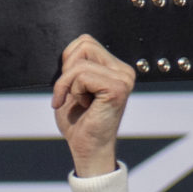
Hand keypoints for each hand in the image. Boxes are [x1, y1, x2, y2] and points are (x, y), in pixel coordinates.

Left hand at [52, 35, 135, 178]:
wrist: (87, 149)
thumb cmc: (79, 123)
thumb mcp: (71, 86)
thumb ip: (73, 64)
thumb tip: (69, 47)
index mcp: (115, 68)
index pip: (85, 42)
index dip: (68, 62)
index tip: (70, 88)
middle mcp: (124, 71)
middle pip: (83, 44)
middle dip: (68, 71)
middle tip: (74, 95)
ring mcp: (123, 78)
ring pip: (80, 62)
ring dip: (69, 85)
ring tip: (80, 102)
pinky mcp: (117, 88)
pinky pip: (82, 75)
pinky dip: (73, 91)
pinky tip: (85, 106)